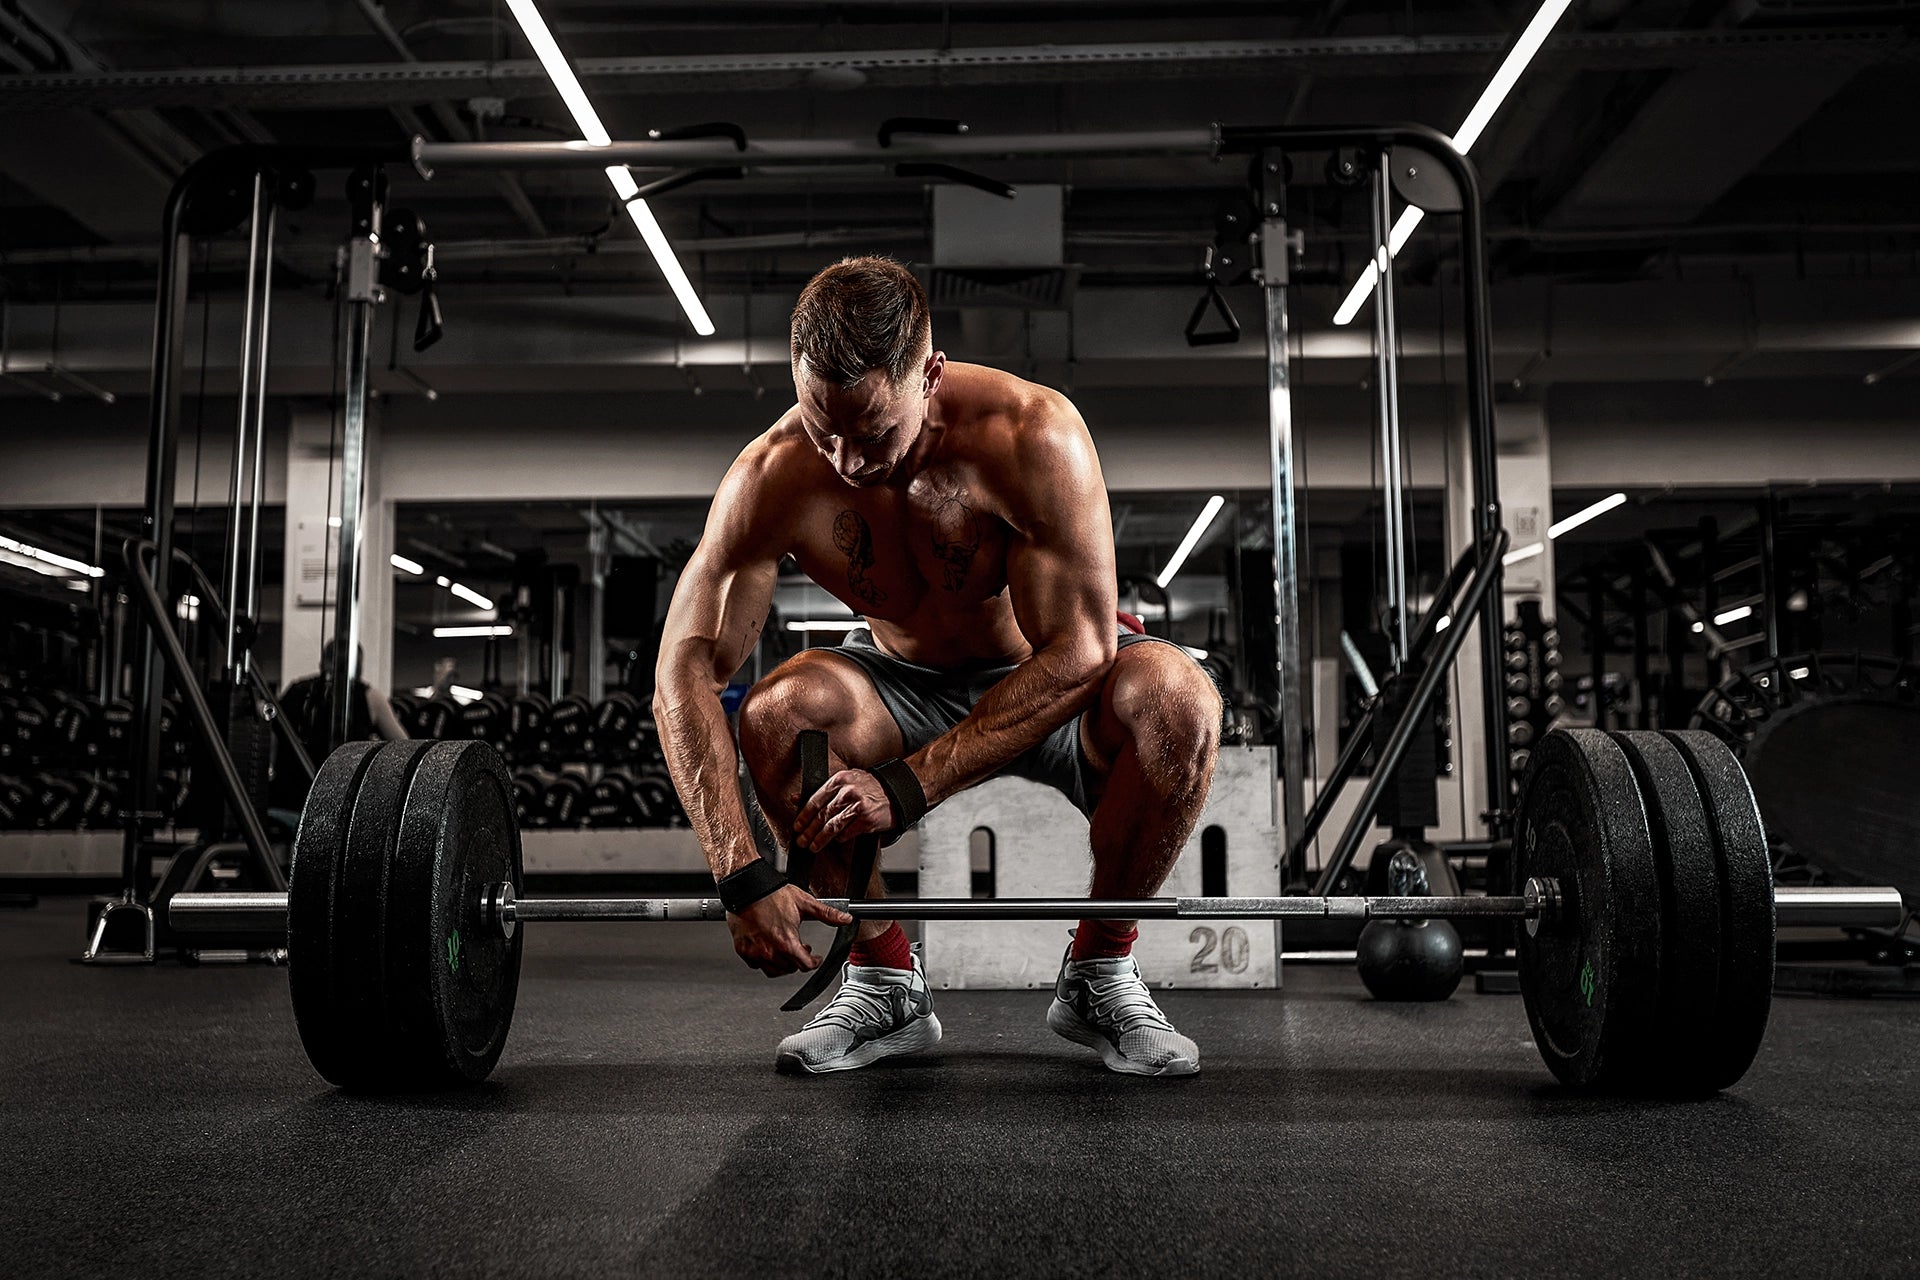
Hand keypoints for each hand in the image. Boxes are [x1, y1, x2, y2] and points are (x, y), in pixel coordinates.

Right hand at [726, 883, 853, 976]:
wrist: (747, 889)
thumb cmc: (772, 894)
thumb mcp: (804, 903)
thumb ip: (827, 914)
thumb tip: (845, 918)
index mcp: (787, 942)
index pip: (805, 965)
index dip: (814, 962)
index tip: (816, 958)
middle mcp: (770, 951)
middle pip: (791, 969)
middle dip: (799, 960)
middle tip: (801, 949)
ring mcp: (755, 953)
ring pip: (774, 971)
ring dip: (783, 964)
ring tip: (786, 950)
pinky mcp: (743, 951)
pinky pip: (757, 965)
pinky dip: (765, 961)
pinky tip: (770, 949)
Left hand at [792, 766, 892, 852]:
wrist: (897, 792)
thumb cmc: (870, 788)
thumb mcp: (845, 782)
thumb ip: (821, 791)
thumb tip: (795, 799)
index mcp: (840, 779)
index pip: (815, 800)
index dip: (803, 815)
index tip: (797, 826)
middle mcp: (848, 791)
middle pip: (822, 815)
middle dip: (809, 831)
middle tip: (801, 841)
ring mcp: (858, 806)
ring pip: (832, 826)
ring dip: (820, 839)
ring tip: (813, 846)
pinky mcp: (866, 819)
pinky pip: (847, 833)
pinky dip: (840, 838)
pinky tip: (836, 841)